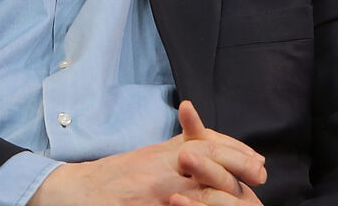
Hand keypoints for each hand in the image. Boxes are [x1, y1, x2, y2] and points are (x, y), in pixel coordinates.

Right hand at [27, 100, 264, 204]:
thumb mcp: (149, 155)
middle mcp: (160, 170)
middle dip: (237, 166)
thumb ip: (179, 145)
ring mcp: (155, 194)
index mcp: (163, 155)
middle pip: (207, 162)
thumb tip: (209, 139)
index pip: (205, 145)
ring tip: (245, 197)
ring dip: (223, 193)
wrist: (77, 194)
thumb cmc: (115, 175)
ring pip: (198, 192)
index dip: (235, 151)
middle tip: (260, 173)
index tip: (257, 160)